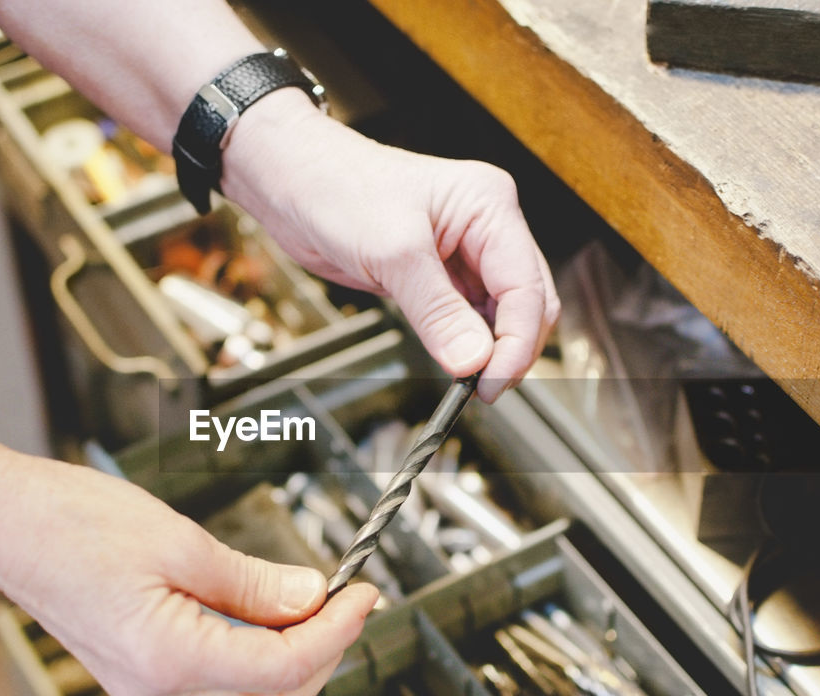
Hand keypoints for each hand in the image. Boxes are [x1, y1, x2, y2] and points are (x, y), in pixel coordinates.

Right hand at [0, 455, 377, 695]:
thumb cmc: (71, 523)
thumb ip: (253, 582)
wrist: (6, 524)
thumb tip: (311, 597)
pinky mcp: (135, 683)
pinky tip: (259, 639)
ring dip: (289, 671)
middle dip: (323, 654)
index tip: (361, 596)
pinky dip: (247, 680)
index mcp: (168, 659)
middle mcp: (154, 694)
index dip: (335, 630)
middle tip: (346, 605)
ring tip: (309, 616)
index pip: (284, 666)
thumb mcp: (180, 541)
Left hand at [222, 92, 559, 401]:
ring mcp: (464, 252)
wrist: (293, 182)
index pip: (526, 286)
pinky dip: (465, 343)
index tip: (492, 381)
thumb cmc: (337, 188)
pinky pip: (467, 316)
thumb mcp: (391, 252)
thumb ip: (437, 311)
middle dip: (511, 348)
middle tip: (482, 388)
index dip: (517, 341)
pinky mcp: (438, 273)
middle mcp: (485, 227)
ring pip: (500, 313)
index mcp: (489, 205)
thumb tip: (472, 359)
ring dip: (489, 349)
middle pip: (526, 301)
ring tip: (467, 380)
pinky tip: (453, 361)